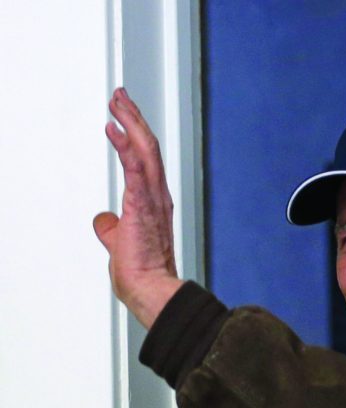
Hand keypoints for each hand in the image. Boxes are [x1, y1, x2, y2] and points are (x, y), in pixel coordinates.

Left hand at [94, 87, 182, 327]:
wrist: (148, 288)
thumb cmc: (140, 270)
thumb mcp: (118, 242)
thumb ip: (111, 227)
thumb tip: (102, 220)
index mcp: (154, 201)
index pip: (146, 159)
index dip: (136, 134)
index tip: (124, 114)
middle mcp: (158, 195)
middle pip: (148, 147)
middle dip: (134, 118)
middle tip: (120, 96)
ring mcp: (153, 199)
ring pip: (146, 151)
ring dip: (131, 123)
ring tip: (117, 103)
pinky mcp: (142, 206)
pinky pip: (135, 169)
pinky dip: (125, 146)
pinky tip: (115, 129)